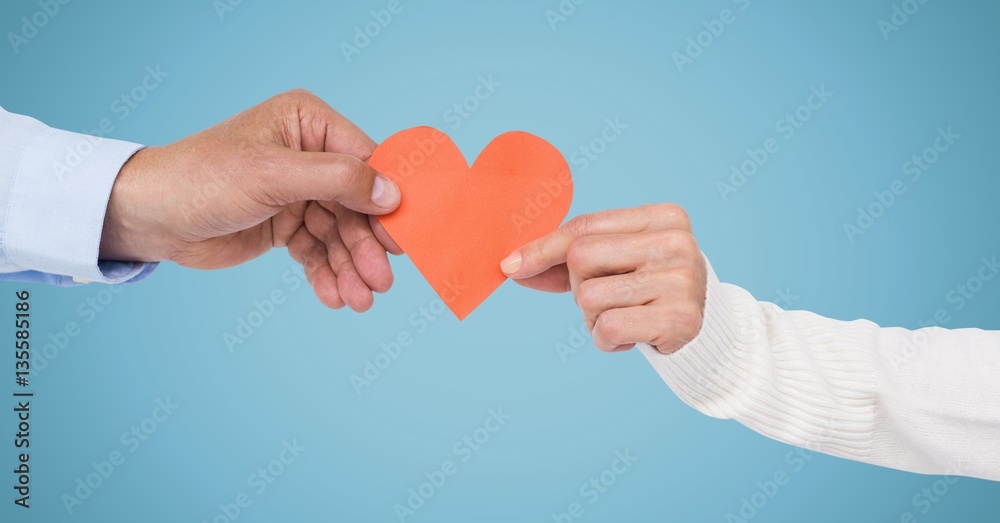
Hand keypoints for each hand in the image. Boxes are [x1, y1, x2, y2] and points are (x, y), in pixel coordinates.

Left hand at [99, 89, 402, 310]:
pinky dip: (326, 273)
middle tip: (381, 282)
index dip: (387, 199)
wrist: (150, 217)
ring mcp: (297, 191)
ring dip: (349, 267)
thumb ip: (337, 180)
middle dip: (366, 245)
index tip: (407, 236)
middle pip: (356, 204)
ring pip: (339, 233)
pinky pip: (317, 249)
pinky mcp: (285, 224)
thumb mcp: (273, 175)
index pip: (365, 160)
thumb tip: (392, 193)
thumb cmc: (203, 179)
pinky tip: (334, 296)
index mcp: (307, 123)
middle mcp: (307, 154)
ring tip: (359, 300)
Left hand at [500, 204, 706, 353]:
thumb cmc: (646, 286)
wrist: (703, 326)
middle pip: (581, 258)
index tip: (509, 266)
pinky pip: (609, 327)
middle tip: (609, 297)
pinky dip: (607, 340)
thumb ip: (563, 259)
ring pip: (590, 297)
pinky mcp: (681, 318)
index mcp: (662, 216)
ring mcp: (681, 279)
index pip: (584, 228)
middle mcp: (675, 241)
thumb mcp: (613, 262)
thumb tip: (511, 266)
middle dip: (579, 286)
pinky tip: (631, 336)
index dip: (542, 248)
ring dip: (593, 318)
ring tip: (624, 317)